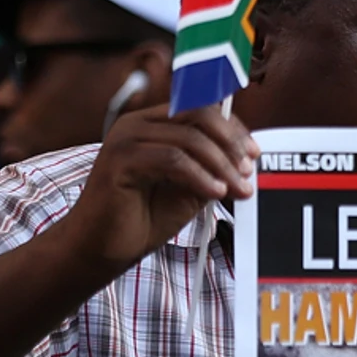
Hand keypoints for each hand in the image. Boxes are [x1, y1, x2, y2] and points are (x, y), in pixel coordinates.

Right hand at [63, 104, 257, 271]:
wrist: (103, 247)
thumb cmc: (143, 218)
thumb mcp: (189, 188)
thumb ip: (211, 168)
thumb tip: (246, 161)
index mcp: (153, 124)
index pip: (201, 109)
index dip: (233, 129)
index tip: (254, 153)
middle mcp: (137, 124)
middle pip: (198, 115)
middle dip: (231, 143)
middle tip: (248, 171)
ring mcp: (126, 138)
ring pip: (190, 138)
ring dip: (222, 165)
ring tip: (238, 189)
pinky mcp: (119, 159)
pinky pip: (173, 159)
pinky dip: (201, 176)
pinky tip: (216, 193)